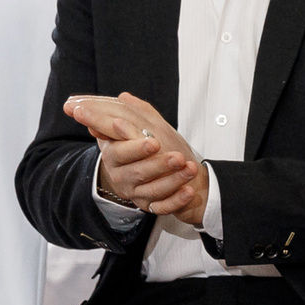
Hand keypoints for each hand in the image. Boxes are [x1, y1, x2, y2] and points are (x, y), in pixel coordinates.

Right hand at [66, 91, 206, 224]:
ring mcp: (136, 193)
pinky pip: (163, 207)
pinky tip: (189, 191)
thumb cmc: (152, 145)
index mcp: (115, 154)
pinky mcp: (151, 206)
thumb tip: (123, 97)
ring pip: (153, 190)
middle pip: (137, 172)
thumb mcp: (143, 125)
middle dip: (158, 164)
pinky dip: (177, 199)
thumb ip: (133, 112)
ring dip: (173, 180)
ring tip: (189, 168)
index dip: (134, 148)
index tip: (152, 142)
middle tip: (177, 157)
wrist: (164, 169)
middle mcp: (122, 175)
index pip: (118, 152)